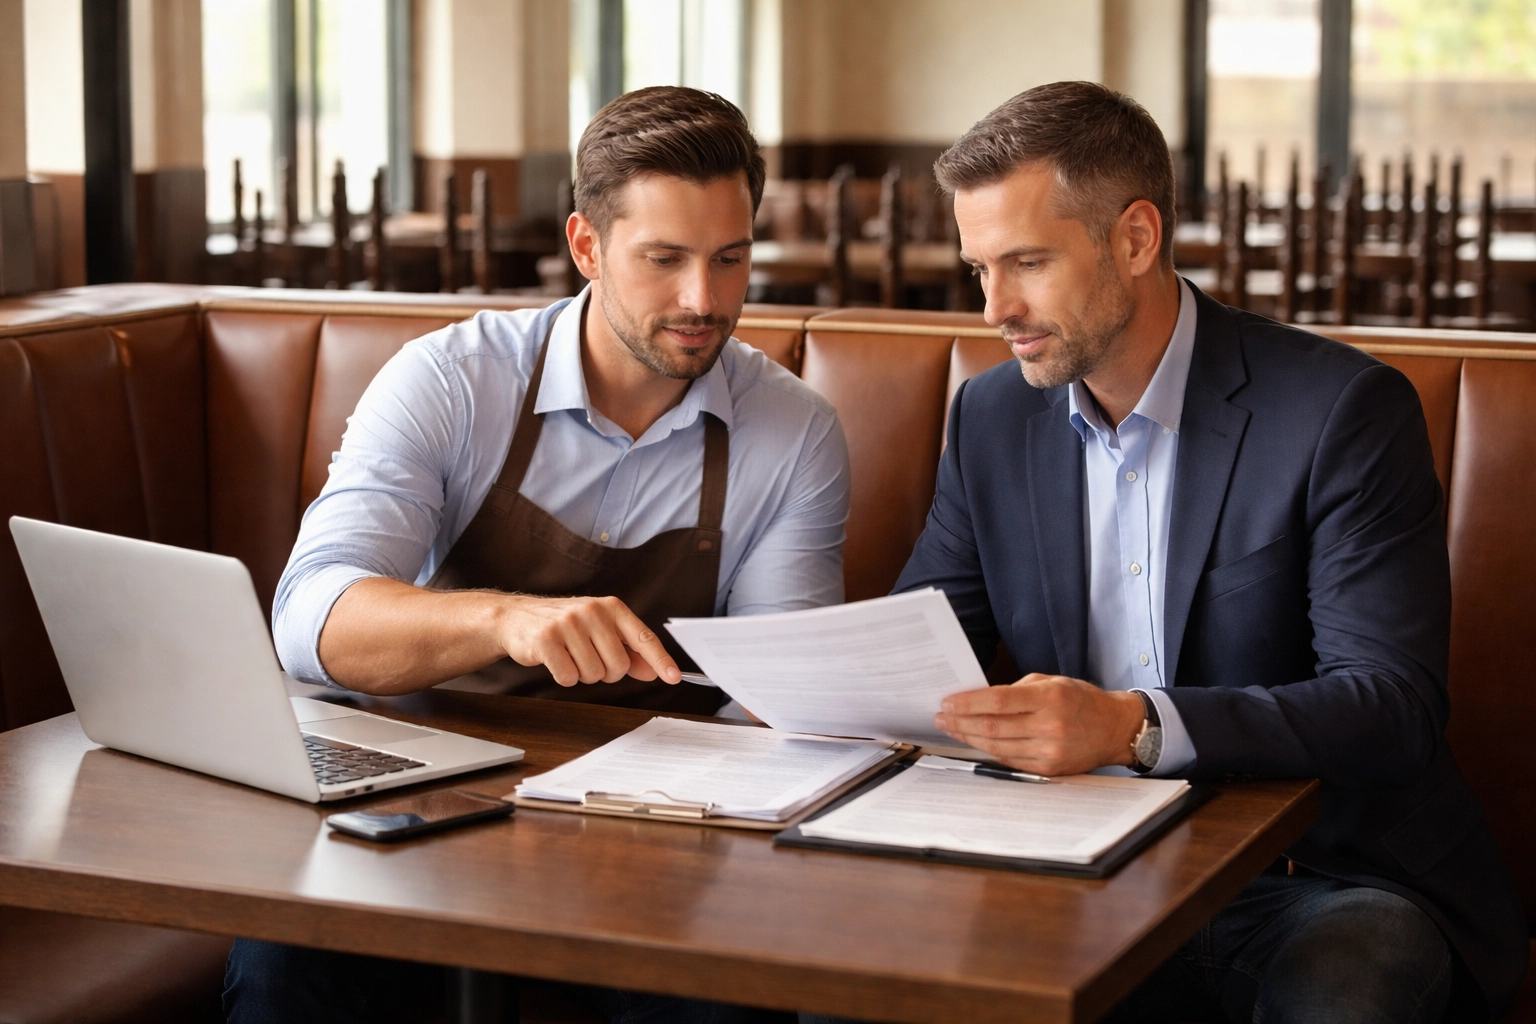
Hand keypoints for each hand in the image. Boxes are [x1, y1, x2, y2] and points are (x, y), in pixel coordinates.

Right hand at [497, 595, 681, 687]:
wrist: (517, 617)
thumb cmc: (564, 626)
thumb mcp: (600, 631)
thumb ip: (628, 651)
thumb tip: (654, 671)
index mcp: (611, 607)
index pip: (643, 638)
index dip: (660, 660)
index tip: (674, 677)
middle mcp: (592, 611)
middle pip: (618, 666)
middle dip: (606, 672)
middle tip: (588, 658)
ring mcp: (568, 624)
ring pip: (593, 674)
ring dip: (582, 674)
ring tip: (569, 656)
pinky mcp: (546, 640)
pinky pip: (568, 677)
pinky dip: (563, 677)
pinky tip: (555, 660)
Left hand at [933, 673, 1145, 776]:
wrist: (1115, 729)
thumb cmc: (1081, 700)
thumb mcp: (1052, 682)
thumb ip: (1017, 690)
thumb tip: (979, 698)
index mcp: (1050, 698)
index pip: (998, 702)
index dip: (967, 703)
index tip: (947, 702)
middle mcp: (1050, 726)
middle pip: (992, 727)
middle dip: (960, 722)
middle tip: (941, 718)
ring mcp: (1049, 751)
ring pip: (997, 747)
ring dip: (968, 738)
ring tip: (951, 729)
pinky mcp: (1048, 769)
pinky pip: (1009, 760)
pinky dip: (988, 751)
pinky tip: (975, 742)